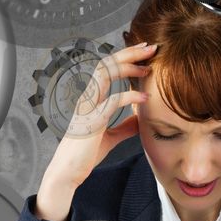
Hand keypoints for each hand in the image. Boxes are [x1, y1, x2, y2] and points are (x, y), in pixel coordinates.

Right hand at [45, 42, 156, 188]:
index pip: (108, 69)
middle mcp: (87, 97)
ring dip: (128, 67)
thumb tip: (141, 119)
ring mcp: (87, 107)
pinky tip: (144, 99)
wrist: (68, 173)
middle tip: (151, 48)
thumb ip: (125, 126)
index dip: (126, 58)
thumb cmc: (85, 154)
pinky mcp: (91, 121)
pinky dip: (128, 97)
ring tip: (148, 67)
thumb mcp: (111, 136)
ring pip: (104, 75)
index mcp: (91, 98)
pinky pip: (110, 102)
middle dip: (129, 53)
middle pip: (106, 64)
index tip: (145, 53)